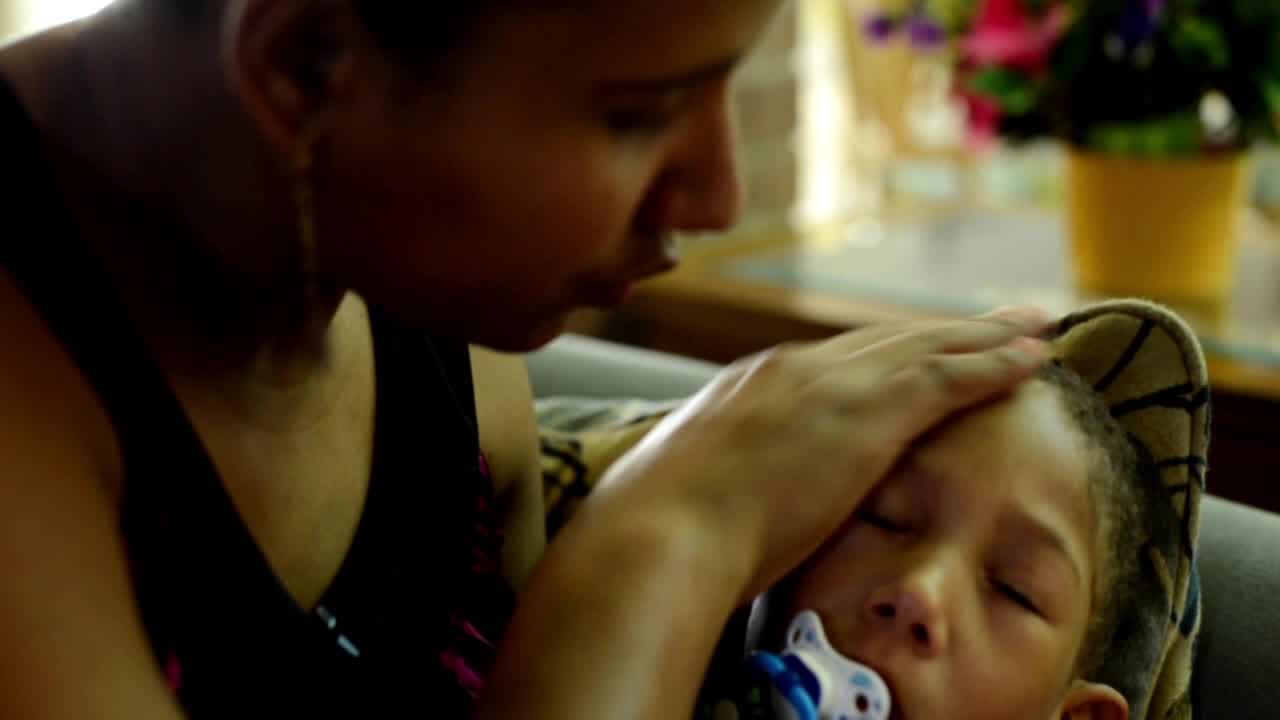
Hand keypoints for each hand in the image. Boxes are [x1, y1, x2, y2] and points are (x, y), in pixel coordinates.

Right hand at [592, 308, 1053, 600]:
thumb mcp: (692, 487)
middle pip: (890, 339)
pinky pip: (949, 377)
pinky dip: (995, 364)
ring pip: (928, 346)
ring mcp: (831, 385)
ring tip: (1034, 325)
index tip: (922, 350)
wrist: (663, 532)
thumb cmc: (664, 529)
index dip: (889, 353)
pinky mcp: (866, 415)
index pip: (838, 360)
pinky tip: (1033, 359)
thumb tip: (723, 498)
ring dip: (987, 335)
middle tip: (999, 317)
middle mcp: (796, 368)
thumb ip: (723, 477)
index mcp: (754, 384)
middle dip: (947, 329)